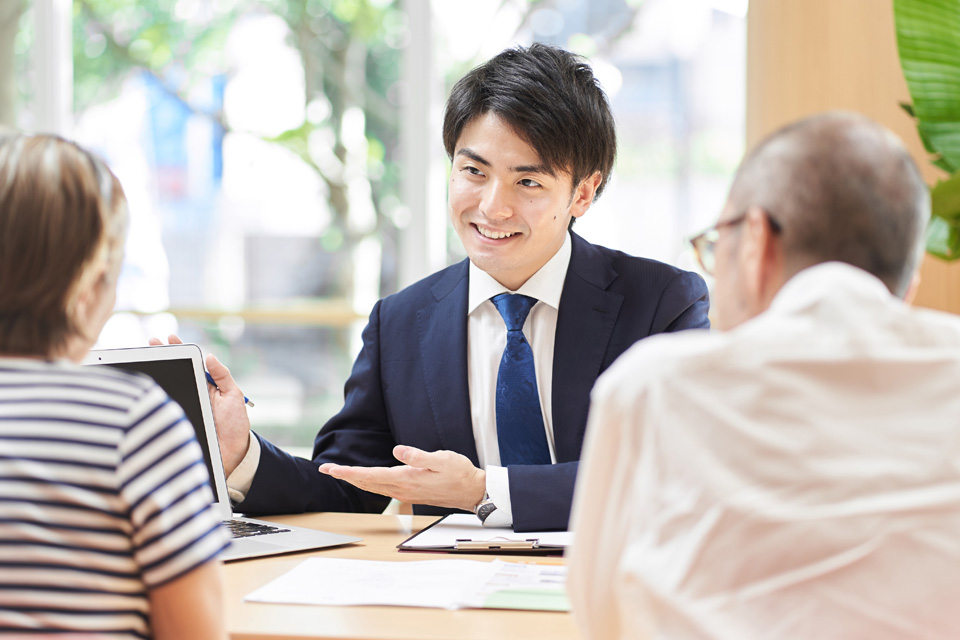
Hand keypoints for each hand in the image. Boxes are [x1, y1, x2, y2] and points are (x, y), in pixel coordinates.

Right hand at [148, 334, 251, 475]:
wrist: (232, 453)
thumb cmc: (235, 423)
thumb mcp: (234, 395)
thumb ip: (223, 376)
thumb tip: (211, 356)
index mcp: (204, 385)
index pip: (189, 363)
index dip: (178, 350)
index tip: (167, 338)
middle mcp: (191, 393)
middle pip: (173, 371)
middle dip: (160, 356)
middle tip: (150, 342)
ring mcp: (182, 406)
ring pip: (165, 388)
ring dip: (153, 374)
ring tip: (144, 359)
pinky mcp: (176, 421)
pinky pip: (162, 408)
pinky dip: (152, 399)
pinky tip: (144, 387)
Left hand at [318, 445, 485, 511]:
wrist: (471, 491)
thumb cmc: (458, 472)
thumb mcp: (442, 459)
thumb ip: (418, 456)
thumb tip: (397, 451)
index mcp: (406, 478)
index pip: (370, 475)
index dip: (348, 472)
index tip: (331, 469)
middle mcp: (401, 489)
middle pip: (366, 483)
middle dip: (345, 476)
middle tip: (326, 469)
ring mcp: (405, 493)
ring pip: (373, 487)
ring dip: (355, 479)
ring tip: (340, 472)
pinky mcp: (409, 493)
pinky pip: (382, 489)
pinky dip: (368, 483)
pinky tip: (365, 479)